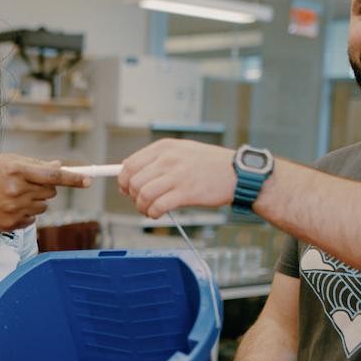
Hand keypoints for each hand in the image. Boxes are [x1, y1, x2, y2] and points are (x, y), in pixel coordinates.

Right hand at [0, 154, 88, 230]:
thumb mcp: (7, 161)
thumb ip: (34, 164)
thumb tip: (59, 166)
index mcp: (17, 171)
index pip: (53, 176)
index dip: (74, 178)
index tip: (88, 180)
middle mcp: (18, 191)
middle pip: (51, 192)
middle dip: (47, 187)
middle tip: (29, 183)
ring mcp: (15, 209)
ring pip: (44, 206)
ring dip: (36, 200)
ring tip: (15, 195)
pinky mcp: (13, 224)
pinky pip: (33, 219)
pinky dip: (27, 213)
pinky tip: (9, 207)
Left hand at [119, 139, 235, 218]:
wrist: (236, 173)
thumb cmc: (210, 164)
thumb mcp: (182, 150)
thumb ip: (158, 157)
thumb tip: (130, 168)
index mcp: (165, 147)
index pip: (130, 164)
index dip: (123, 180)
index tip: (125, 189)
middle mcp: (168, 159)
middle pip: (134, 181)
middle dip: (132, 196)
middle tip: (140, 202)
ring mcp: (177, 175)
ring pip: (143, 195)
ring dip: (141, 207)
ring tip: (148, 210)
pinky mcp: (186, 192)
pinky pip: (158, 206)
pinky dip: (153, 213)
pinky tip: (157, 214)